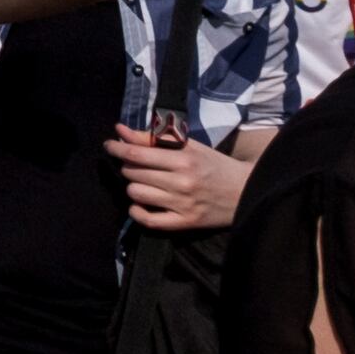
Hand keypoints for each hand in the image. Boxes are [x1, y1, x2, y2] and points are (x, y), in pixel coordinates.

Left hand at [106, 126, 250, 232]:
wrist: (245, 190)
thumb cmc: (214, 164)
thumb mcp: (189, 146)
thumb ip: (153, 138)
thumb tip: (120, 130)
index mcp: (183, 159)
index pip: (137, 154)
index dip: (117, 149)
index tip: (109, 145)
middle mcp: (182, 182)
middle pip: (133, 174)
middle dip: (129, 167)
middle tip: (137, 165)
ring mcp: (182, 205)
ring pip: (136, 194)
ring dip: (133, 187)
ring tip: (143, 183)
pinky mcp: (185, 223)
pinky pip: (149, 221)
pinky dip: (137, 212)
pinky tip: (140, 204)